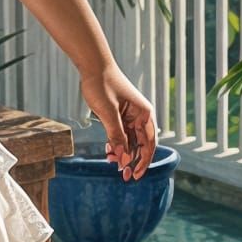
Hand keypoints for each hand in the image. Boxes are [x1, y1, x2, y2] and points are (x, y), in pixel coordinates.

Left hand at [78, 62, 157, 181]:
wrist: (93, 66)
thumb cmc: (102, 85)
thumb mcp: (108, 112)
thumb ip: (116, 134)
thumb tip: (122, 157)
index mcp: (144, 114)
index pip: (148, 143)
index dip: (144, 161)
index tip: (136, 174)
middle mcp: (140, 116)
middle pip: (140, 144)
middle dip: (132, 160)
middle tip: (123, 176)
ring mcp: (130, 115)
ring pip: (129, 140)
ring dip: (122, 152)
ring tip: (112, 163)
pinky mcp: (120, 114)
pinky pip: (121, 133)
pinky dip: (116, 143)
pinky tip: (109, 151)